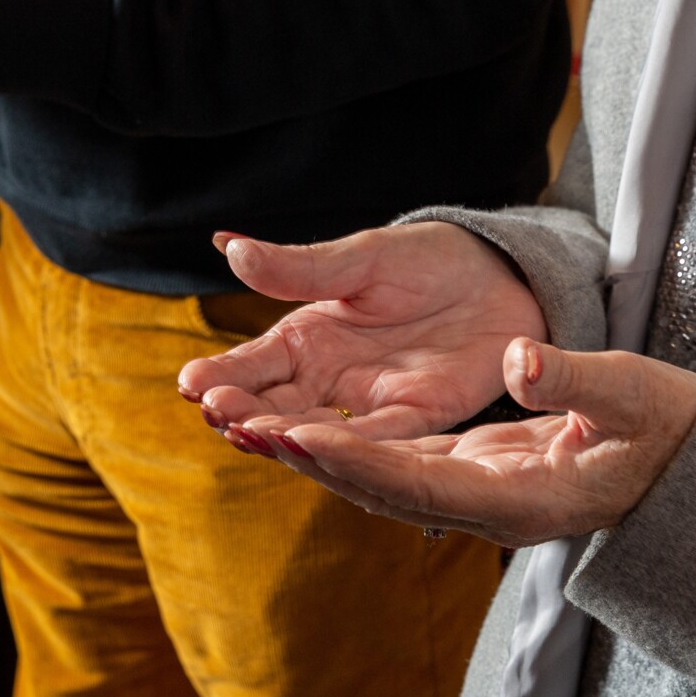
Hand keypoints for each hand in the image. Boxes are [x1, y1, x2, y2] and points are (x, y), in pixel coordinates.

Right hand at [178, 224, 548, 442]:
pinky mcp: (419, 418)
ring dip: (282, 435)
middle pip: (274, 403)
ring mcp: (369, 403)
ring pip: (316, 429)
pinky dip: (348, 446)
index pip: (253, 362)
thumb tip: (229, 247)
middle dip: (241, 410)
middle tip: (213, 411)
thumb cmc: (427, 261)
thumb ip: (300, 267)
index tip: (190, 382)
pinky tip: (316, 449)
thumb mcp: (362, 257)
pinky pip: (380, 438)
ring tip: (247, 434)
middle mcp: (328, 378)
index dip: (222, 373)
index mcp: (307, 337)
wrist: (505, 278)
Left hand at [232, 339, 695, 548]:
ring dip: (314, 457)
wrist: (688, 466)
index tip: (303, 434)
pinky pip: (394, 468)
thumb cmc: (668, 427)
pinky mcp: (471, 476)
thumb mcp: (634, 393)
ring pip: (378, 482)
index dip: (359, 462)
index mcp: (523, 500)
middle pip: (381, 491)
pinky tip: (300, 425)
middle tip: (244, 427)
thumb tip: (518, 361)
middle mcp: (487, 510)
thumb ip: (575, 379)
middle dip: (311, 461)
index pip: (421, 484)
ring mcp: (477, 498)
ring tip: (248, 426)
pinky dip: (345, 448)